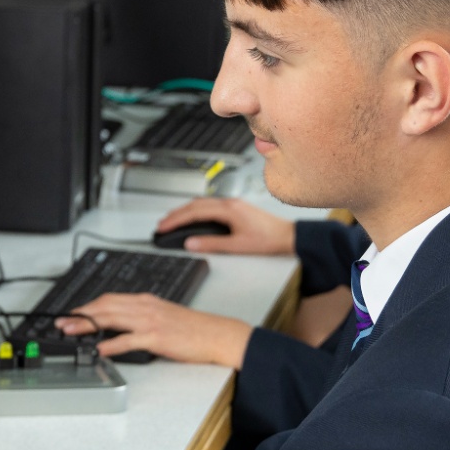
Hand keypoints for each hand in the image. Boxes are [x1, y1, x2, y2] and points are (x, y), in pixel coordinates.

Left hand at [56, 293, 253, 367]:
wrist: (217, 334)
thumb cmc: (193, 329)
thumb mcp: (163, 315)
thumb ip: (140, 317)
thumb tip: (119, 325)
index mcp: (146, 301)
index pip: (109, 299)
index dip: (87, 306)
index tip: (72, 314)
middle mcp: (145, 307)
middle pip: (104, 306)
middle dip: (80, 314)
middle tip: (62, 323)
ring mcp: (150, 321)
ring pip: (111, 318)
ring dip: (87, 325)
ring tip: (71, 332)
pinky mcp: (156, 337)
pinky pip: (128, 340)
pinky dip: (111, 344)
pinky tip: (100, 349)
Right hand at [155, 198, 295, 255]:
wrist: (287, 236)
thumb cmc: (268, 239)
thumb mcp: (237, 246)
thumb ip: (211, 244)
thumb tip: (191, 243)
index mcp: (228, 209)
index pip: (194, 212)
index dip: (176, 220)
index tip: (163, 227)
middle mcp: (229, 203)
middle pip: (194, 205)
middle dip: (175, 214)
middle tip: (162, 224)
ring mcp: (233, 204)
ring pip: (201, 203)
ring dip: (185, 211)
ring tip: (172, 221)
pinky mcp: (236, 208)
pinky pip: (209, 205)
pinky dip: (196, 211)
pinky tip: (192, 218)